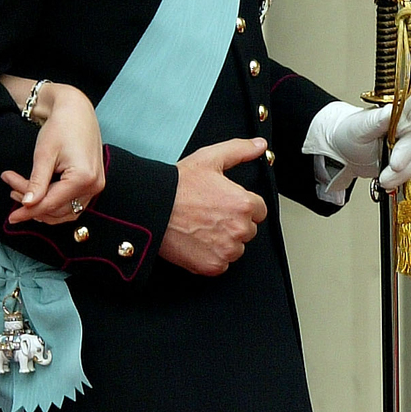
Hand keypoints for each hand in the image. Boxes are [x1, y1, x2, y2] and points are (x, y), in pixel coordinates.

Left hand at [1, 82, 105, 224]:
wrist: (76, 110)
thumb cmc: (61, 126)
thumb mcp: (44, 154)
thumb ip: (36, 182)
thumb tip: (27, 205)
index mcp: (83, 177)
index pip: (51, 204)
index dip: (28, 212)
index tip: (11, 217)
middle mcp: (94, 185)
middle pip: (57, 208)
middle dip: (32, 203)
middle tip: (11, 188)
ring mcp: (95, 186)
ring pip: (64, 211)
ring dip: (41, 206)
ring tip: (19, 190)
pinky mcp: (92, 184)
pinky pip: (71, 203)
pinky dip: (53, 202)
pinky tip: (36, 193)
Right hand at [159, 137, 268, 275]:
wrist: (151, 208)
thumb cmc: (177, 186)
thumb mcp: (209, 158)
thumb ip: (239, 150)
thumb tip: (258, 145)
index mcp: (243, 203)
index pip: (258, 211)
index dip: (241, 206)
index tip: (224, 205)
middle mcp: (239, 228)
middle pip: (248, 230)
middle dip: (233, 224)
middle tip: (209, 215)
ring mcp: (226, 249)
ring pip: (235, 248)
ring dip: (224, 242)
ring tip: (201, 228)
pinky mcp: (212, 266)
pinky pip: (221, 264)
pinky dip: (211, 256)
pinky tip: (196, 242)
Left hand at [305, 88, 410, 196]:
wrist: (351, 150)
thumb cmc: (355, 135)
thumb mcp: (360, 127)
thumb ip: (378, 119)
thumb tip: (393, 110)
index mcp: (409, 115)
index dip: (409, 151)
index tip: (395, 165)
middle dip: (404, 172)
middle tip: (384, 180)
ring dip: (410, 180)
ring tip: (388, 182)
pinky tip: (404, 187)